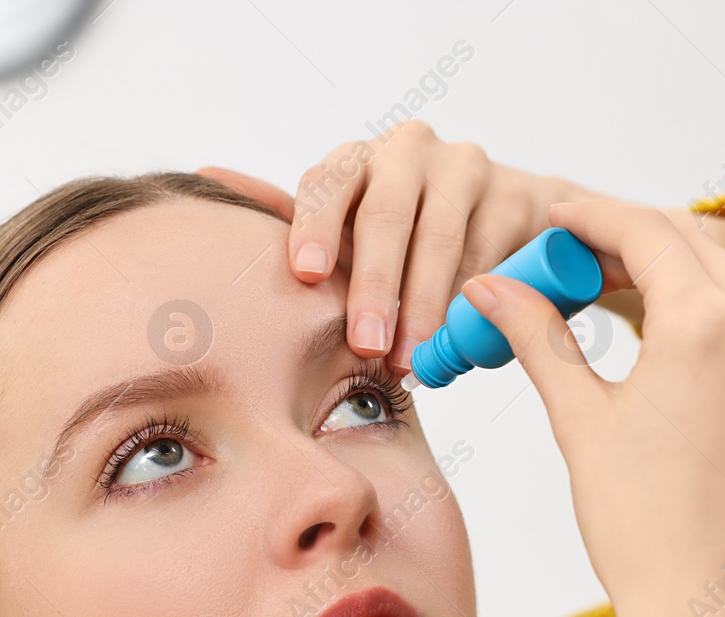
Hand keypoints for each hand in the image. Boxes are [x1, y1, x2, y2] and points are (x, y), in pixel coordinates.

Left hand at [199, 121, 594, 375]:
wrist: (511, 223)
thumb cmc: (411, 239)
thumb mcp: (353, 235)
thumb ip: (294, 218)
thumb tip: (209, 176)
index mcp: (358, 161)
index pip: (326, 184)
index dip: (316, 226)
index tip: (307, 273)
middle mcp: (408, 150)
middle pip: (385, 215)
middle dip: (375, 286)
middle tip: (369, 345)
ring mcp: (466, 167)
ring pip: (440, 239)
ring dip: (426, 306)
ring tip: (416, 358)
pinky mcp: (516, 193)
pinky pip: (490, 253)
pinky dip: (474, 300)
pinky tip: (462, 337)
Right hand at [458, 198, 724, 616]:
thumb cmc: (645, 533)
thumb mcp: (581, 422)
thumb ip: (540, 338)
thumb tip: (492, 290)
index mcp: (709, 325)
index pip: (644, 230)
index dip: (590, 216)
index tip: (554, 218)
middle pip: (692, 250)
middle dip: (628, 244)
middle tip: (571, 261)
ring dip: (670, 288)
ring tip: (611, 310)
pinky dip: (709, 337)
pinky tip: (667, 370)